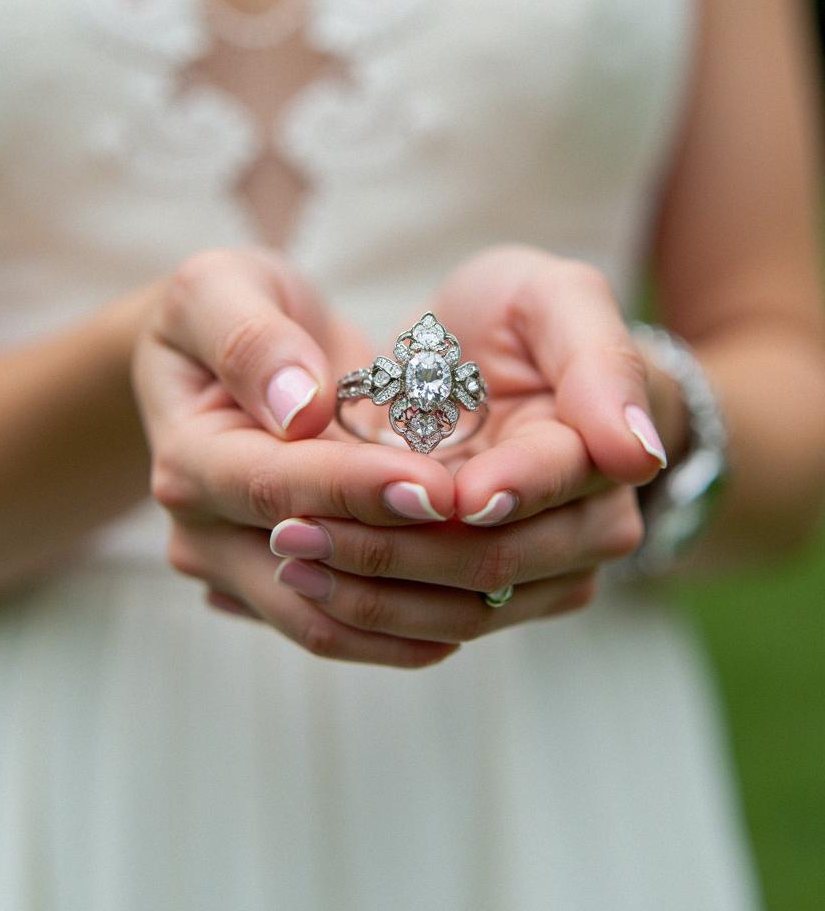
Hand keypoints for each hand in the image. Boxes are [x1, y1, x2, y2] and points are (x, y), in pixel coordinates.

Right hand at [131, 246, 459, 667]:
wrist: (229, 358)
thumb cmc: (228, 308)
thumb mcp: (220, 288)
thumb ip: (250, 340)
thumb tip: (298, 406)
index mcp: (188, 458)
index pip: (277, 488)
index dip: (357, 490)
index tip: (435, 485)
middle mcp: (203, 532)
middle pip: (308, 571)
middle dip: (404, 558)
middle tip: (491, 538)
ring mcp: (236, 572)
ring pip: (329, 620)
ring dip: (415, 609)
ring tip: (501, 582)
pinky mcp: (274, 591)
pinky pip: (342, 627)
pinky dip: (407, 626)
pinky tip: (476, 602)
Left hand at [263, 246, 667, 654]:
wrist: (497, 357)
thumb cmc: (527, 316)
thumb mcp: (561, 300)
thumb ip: (602, 360)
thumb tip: (638, 455)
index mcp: (603, 451)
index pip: (561, 480)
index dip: (507, 487)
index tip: (449, 491)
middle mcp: (584, 526)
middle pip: (499, 562)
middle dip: (401, 549)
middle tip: (300, 526)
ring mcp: (538, 569)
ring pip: (463, 609)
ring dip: (373, 589)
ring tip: (287, 552)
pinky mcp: (487, 594)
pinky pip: (435, 625)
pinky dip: (371, 610)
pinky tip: (303, 582)